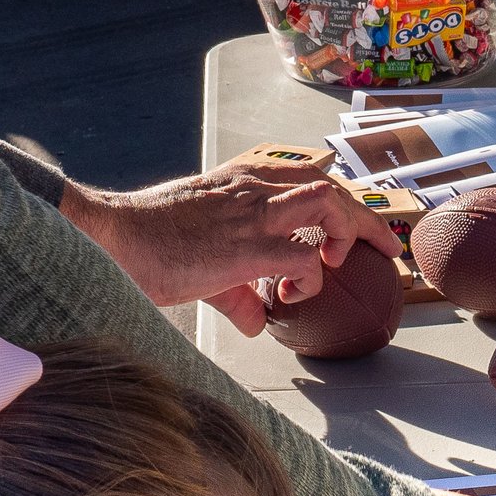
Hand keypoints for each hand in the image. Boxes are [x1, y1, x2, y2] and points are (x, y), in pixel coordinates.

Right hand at [60, 159, 400, 336]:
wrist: (110, 236)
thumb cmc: (144, 245)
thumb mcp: (200, 262)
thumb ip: (235, 292)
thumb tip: (256, 322)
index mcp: (241, 180)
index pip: (308, 173)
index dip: (342, 197)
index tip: (360, 224)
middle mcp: (252, 187)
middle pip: (330, 184)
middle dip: (365, 215)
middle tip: (385, 246)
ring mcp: (251, 213)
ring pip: (327, 203)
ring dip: (346, 232)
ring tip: (340, 263)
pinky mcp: (246, 246)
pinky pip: (304, 258)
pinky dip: (310, 279)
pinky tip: (293, 295)